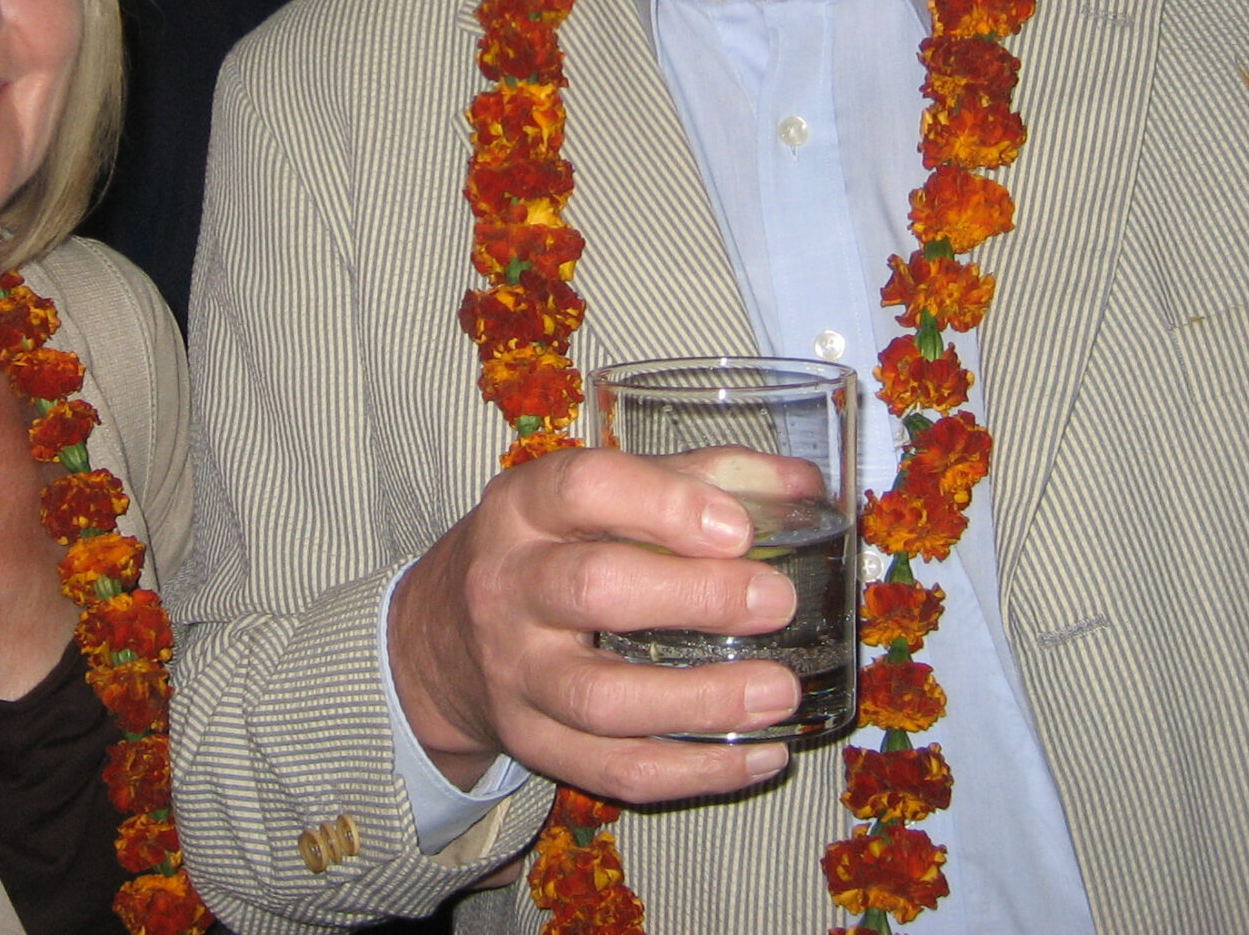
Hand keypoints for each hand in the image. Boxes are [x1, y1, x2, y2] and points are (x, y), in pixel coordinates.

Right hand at [387, 447, 801, 803]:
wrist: (443, 638)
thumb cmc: (548, 549)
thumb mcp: (598, 497)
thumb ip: (698, 478)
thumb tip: (805, 486)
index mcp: (523, 506)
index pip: (583, 488)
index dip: (663, 505)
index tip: (737, 528)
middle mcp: (507, 585)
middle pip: (594, 590)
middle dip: (694, 597)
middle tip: (776, 603)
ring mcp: (515, 673)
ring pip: (602, 699)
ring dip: (701, 699)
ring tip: (781, 691)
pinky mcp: (531, 743)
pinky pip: (614, 770)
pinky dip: (694, 770)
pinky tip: (760, 755)